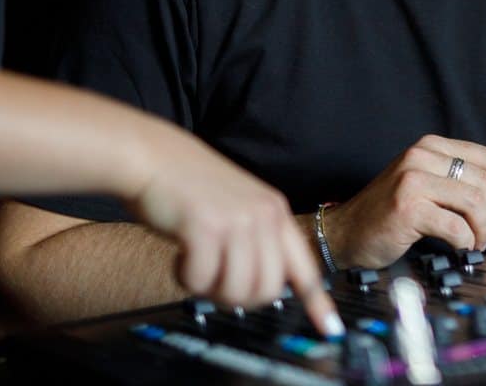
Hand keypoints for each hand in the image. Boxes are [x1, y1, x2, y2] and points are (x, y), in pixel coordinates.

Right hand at [125, 124, 343, 338]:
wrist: (155, 158)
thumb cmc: (190, 188)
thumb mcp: (240, 207)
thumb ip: (257, 238)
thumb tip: (265, 283)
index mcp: (275, 213)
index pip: (305, 266)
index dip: (317, 301)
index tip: (330, 328)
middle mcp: (264, 217)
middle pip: (268, 290)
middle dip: (239, 297)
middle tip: (216, 280)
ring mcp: (238, 222)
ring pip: (237, 291)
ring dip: (210, 289)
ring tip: (197, 264)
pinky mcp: (206, 229)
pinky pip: (201, 282)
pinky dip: (187, 279)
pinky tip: (181, 256)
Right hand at [323, 135, 485, 269]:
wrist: (343, 234)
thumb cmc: (387, 214)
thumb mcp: (423, 183)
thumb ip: (457, 180)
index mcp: (431, 147)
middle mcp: (422, 156)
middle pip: (485, 182)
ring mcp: (413, 180)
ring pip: (475, 203)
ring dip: (484, 229)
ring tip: (477, 242)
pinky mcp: (408, 207)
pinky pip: (456, 226)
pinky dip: (466, 241)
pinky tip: (460, 246)